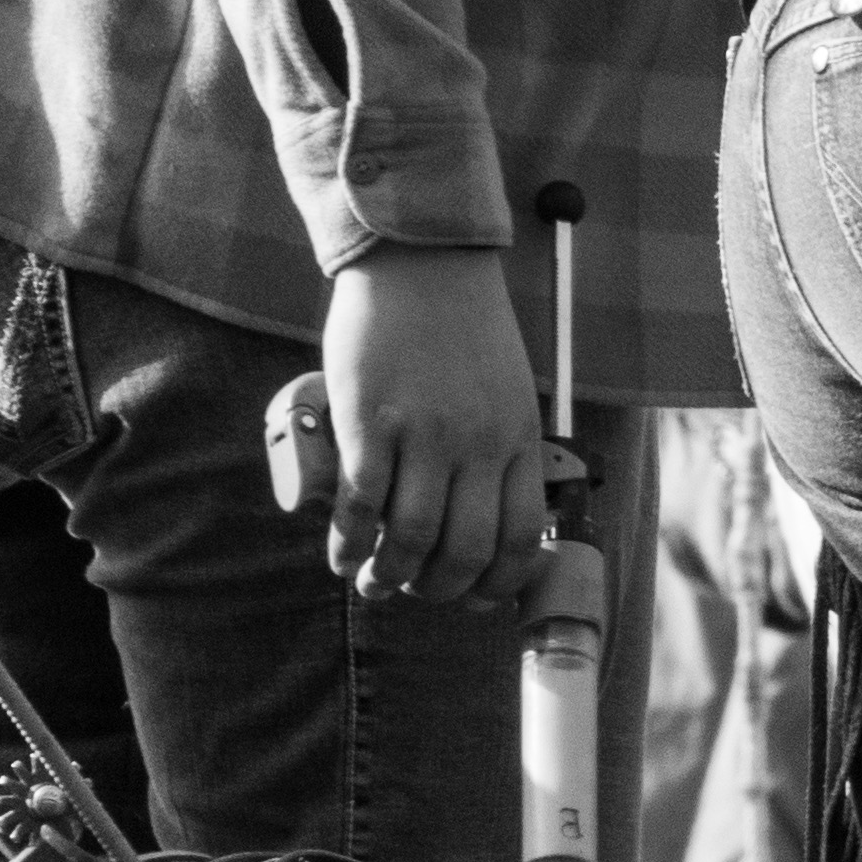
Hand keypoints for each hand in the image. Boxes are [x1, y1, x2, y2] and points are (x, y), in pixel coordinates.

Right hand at [318, 247, 561, 612]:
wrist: (421, 263)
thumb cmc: (462, 330)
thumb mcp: (507, 392)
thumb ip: (499, 447)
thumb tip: (483, 508)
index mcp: (519, 441)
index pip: (521, 540)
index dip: (496, 585)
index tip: (473, 598)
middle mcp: (478, 445)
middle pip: (466, 550)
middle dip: (439, 588)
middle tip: (415, 591)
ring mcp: (424, 434)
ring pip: (412, 537)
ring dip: (391, 574)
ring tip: (375, 581)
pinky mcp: (369, 420)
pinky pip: (360, 501)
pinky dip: (348, 540)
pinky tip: (340, 553)